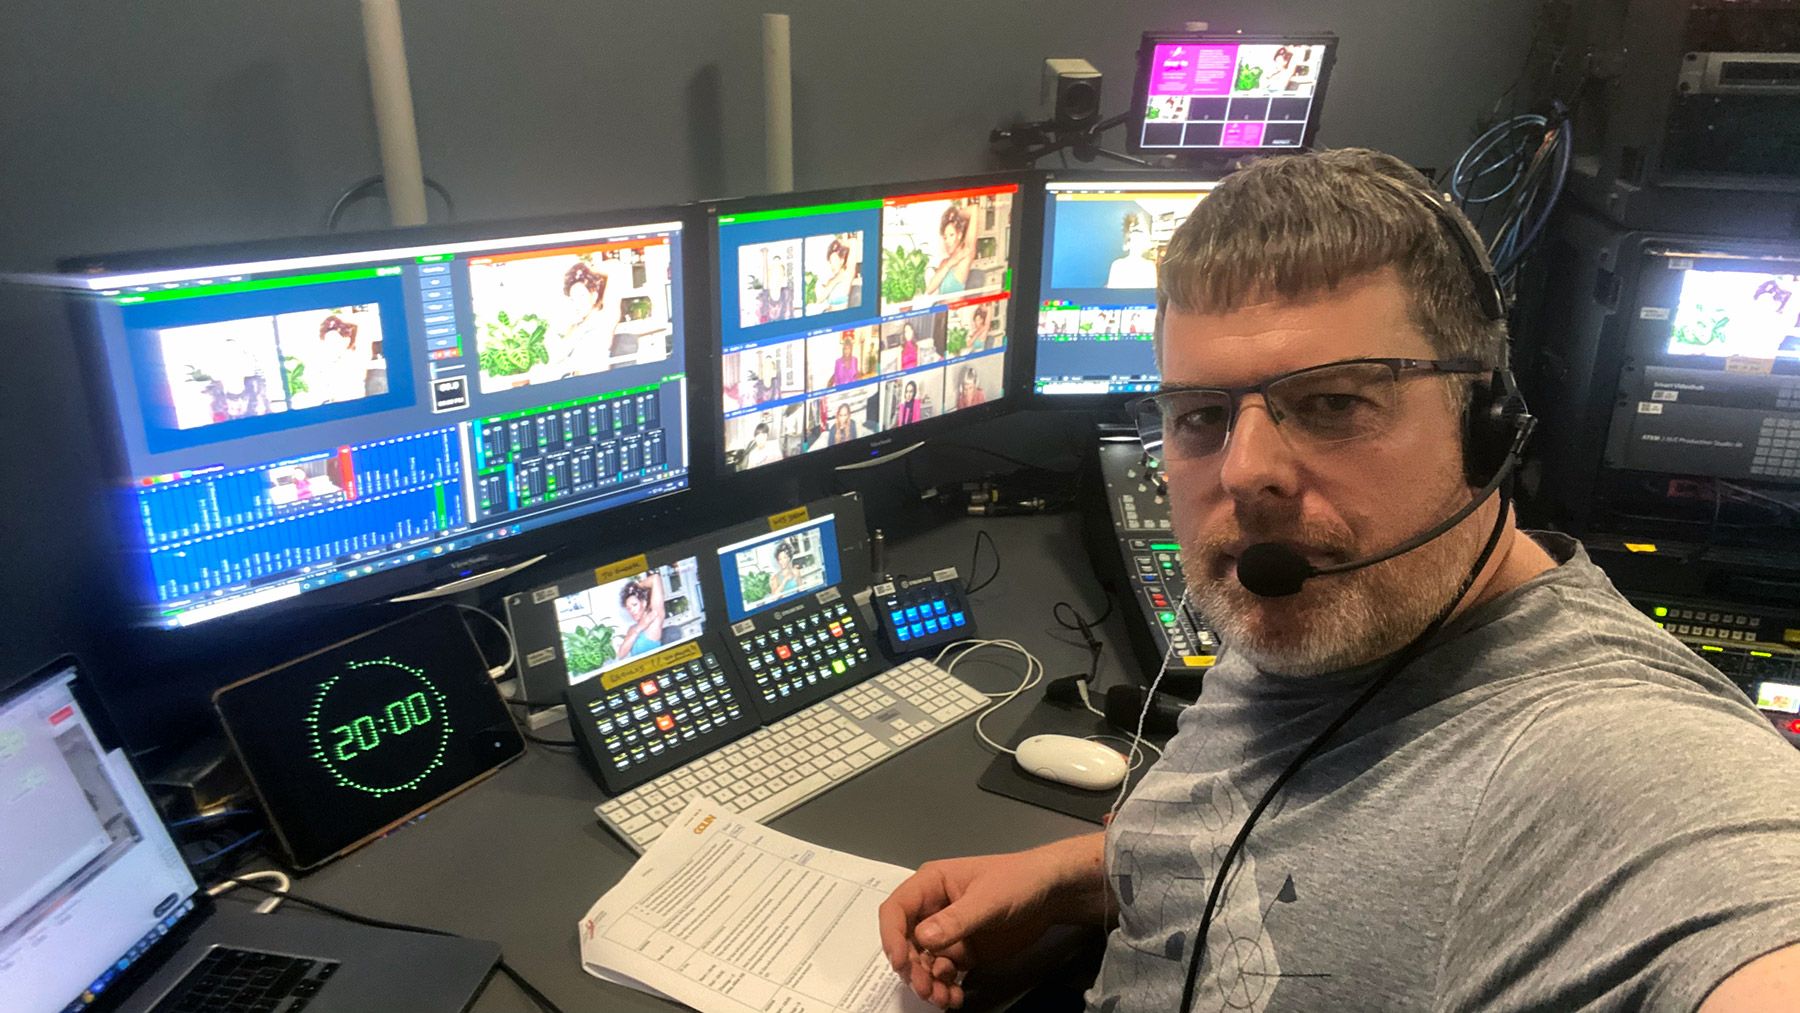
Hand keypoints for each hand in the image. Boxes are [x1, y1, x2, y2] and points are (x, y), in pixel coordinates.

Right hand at [877, 835, 1104, 1008]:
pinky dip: (945, 987)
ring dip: (928, 982)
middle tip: (927, 988)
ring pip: (923, 963)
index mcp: (931, 885)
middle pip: (906, 942)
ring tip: (944, 998)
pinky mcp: (962, 952)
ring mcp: (947, 933)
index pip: (897, 910)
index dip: (891, 936)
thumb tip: (922, 938)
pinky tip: (955, 997)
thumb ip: (956, 919)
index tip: (901, 963)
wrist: (1052, 894)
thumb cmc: (1018, 882)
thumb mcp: (988, 899)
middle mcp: (932, 910)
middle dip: (912, 968)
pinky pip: (944, 973)